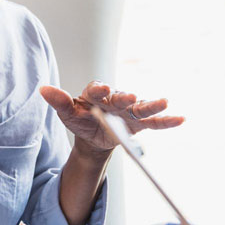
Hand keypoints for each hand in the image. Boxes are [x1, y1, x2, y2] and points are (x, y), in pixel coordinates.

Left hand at [40, 81, 183, 154]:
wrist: (92, 135)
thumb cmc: (80, 119)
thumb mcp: (67, 114)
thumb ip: (59, 102)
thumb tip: (43, 89)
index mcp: (95, 94)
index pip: (96, 89)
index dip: (99, 89)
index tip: (102, 88)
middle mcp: (114, 98)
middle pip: (121, 97)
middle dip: (125, 97)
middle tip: (130, 97)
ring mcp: (129, 110)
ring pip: (141, 107)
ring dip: (152, 105)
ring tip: (164, 103)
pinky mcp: (139, 123)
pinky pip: (154, 123)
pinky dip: (167, 121)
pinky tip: (181, 119)